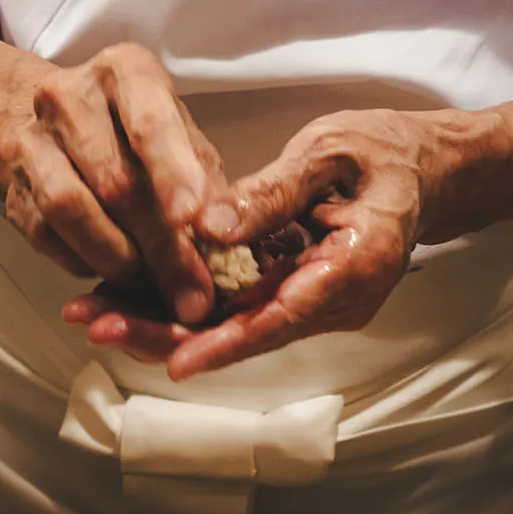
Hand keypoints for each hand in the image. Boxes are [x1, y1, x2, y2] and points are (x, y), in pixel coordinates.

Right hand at [0, 44, 228, 324]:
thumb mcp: (176, 132)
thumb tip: (227, 231)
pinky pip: (48, 236)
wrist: (39, 120)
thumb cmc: (129, 129)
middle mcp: (70, 99)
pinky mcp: (13, 187)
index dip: (174, 174)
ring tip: (154, 284)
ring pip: (71, 209)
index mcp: (124, 72)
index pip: (149, 122)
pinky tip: (116, 273)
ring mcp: (32, 142)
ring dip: (118, 259)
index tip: (198, 221)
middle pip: (116, 179)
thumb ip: (204, 177)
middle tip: (195, 293)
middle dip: (162, 245)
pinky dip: (87, 263)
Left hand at [64, 107, 458, 378]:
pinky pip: (232, 306)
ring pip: (229, 325)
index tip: (174, 360)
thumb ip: (272, 191)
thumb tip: (210, 226)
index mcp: (352, 269)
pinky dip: (180, 302)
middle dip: (164, 334)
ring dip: (159, 322)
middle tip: (92, 323)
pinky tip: (123, 294)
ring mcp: (310, 303)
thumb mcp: (331, 153)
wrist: (425, 170)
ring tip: (87, 313)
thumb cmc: (384, 153)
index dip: (224, 343)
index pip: (281, 318)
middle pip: (241, 332)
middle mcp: (331, 302)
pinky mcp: (289, 292)